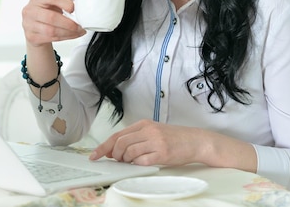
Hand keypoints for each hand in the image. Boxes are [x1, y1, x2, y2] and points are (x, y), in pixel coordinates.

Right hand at [22, 0, 85, 45]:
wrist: (35, 27)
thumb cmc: (46, 11)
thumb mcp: (54, 0)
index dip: (66, 2)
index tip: (74, 8)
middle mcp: (30, 10)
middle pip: (51, 17)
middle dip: (69, 23)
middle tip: (80, 25)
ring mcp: (29, 25)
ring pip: (51, 31)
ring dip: (68, 32)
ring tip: (78, 31)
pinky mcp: (32, 37)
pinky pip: (51, 38)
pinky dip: (65, 37)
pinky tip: (72, 35)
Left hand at [89, 119, 205, 166]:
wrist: (195, 141)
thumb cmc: (173, 138)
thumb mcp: (152, 132)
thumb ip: (134, 138)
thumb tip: (114, 150)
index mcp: (143, 124)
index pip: (117, 135)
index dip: (103, 146)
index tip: (94, 155)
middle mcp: (148, 131)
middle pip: (120, 143)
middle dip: (114, 155)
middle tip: (118, 160)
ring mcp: (155, 142)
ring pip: (129, 152)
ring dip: (126, 160)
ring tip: (132, 161)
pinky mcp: (162, 153)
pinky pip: (142, 161)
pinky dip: (138, 164)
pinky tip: (142, 163)